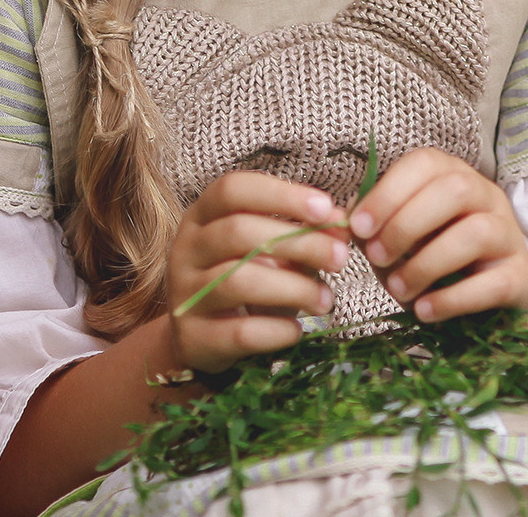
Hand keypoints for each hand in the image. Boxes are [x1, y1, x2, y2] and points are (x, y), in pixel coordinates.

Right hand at [167, 172, 349, 371]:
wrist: (199, 336)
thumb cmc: (242, 276)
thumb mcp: (269, 248)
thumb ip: (303, 232)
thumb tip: (342, 225)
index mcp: (203, 215)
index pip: (232, 189)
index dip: (280, 195)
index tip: (325, 208)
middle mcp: (186, 249)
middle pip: (239, 232)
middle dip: (300, 243)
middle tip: (341, 258)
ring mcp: (185, 294)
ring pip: (239, 281)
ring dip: (294, 289)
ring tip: (326, 299)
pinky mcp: (192, 338)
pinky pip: (240, 332)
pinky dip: (277, 330)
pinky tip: (297, 329)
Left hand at [349, 148, 527, 321]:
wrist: (485, 301)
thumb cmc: (434, 261)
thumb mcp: (400, 239)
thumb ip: (375, 226)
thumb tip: (346, 218)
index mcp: (455, 177)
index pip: (426, 164)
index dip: (389, 192)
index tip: (358, 227)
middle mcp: (487, 197)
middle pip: (455, 189)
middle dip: (406, 224)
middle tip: (376, 257)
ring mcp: (509, 236)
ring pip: (476, 233)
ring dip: (426, 264)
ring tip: (398, 289)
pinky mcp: (519, 278)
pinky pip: (491, 284)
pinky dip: (452, 299)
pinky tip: (424, 311)